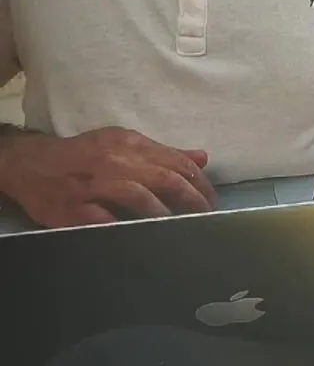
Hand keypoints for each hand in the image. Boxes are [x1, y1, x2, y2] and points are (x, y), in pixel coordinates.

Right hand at [0, 127, 217, 227]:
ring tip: (178, 228)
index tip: (211, 200)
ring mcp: (94, 184)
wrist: (33, 163)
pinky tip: (137, 237)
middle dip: (190, 200)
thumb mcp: (125, 143)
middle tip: (204, 217)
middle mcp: (116, 160)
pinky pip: (101, 219)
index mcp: (131, 144)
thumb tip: (202, 158)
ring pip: (136, 195)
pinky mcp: (74, 207)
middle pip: (163, 178)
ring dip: (162, 213)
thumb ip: (164, 153)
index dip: (198, 183)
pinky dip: (122, 227)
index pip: (175, 162)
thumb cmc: (86, 154)